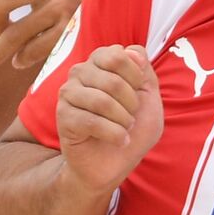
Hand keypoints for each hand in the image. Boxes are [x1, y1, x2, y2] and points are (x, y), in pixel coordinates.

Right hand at [56, 45, 162, 194]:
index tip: (138, 95)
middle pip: (112, 79)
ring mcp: (69, 93)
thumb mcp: (150, 96)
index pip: (118, 55)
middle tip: (131, 117)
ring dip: (123, 120)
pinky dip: (114, 134)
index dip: (136, 78)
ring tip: (125, 129)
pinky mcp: (63, 116)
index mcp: (101, 61)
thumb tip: (131, 51)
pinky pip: (92, 121)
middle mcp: (81, 71)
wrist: (114, 163)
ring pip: (102, 101)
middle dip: (131, 104)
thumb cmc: (132, 127)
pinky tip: (119, 140)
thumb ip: (144, 71)